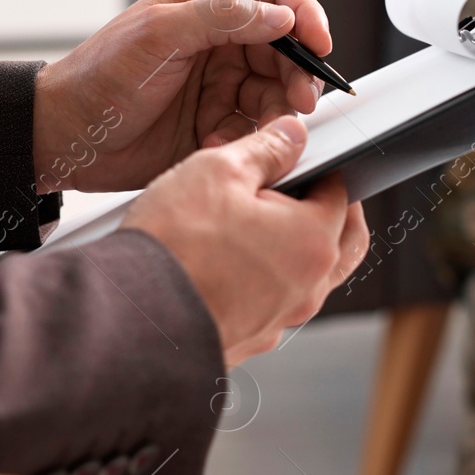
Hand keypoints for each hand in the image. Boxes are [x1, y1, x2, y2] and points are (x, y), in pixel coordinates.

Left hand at [32, 0, 331, 193]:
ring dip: (277, 114)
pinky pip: (254, 131)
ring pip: (276, 94)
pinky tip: (216, 144)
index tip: (319, 43)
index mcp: (208, 5)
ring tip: (261, 133)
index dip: (305, 15)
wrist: (67, 138)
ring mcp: (220, 84)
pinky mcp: (216, 124)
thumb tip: (281, 13)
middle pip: (286, 51)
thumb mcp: (157, 35)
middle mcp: (221, 42)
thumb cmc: (99, 77)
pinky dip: (247, 141)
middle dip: (299, 76)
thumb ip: (221, 17)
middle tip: (301, 102)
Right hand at [120, 116, 367, 365]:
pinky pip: (271, 304)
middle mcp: (307, 288)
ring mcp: (280, 319)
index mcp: (312, 242)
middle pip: (342, 242)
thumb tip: (292, 136)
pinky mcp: (251, 338)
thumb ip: (266, 149)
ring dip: (294, 250)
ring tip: (252, 226)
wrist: (131, 317)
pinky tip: (227, 264)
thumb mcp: (217, 171)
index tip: (302, 162)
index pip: (343, 196)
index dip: (322, 171)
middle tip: (301, 192)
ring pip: (308, 277)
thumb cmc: (173, 247)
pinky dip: (263, 282)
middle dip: (331, 213)